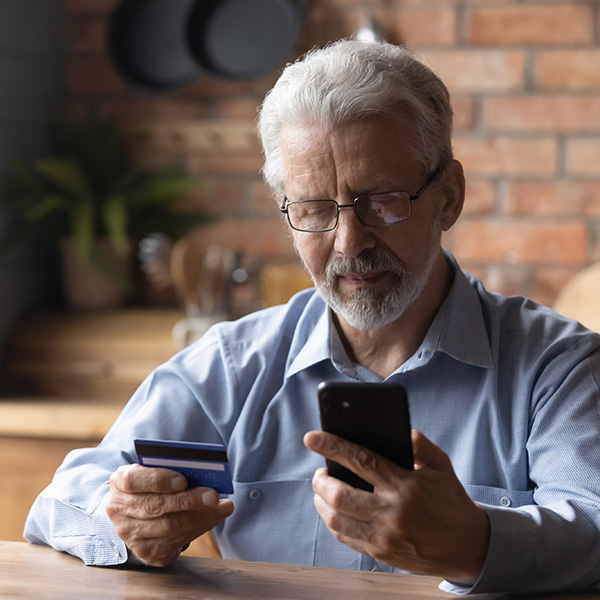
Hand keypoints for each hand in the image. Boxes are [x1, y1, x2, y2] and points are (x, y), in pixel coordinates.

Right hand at [106, 464, 233, 566]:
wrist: (136, 511)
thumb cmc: (151, 484)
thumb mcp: (153, 470)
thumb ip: (169, 469)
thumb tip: (199, 472)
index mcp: (120, 483)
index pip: (134, 480)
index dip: (159, 480)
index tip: (183, 480)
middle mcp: (120, 510)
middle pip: (156, 506)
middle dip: (189, 500)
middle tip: (214, 495)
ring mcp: (131, 535)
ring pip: (169, 527)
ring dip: (200, 516)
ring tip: (223, 507)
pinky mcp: (146, 552)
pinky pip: (176, 542)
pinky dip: (199, 528)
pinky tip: (214, 518)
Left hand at [303, 429, 488, 583]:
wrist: (468, 546)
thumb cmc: (451, 500)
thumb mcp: (441, 465)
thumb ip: (419, 444)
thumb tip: (396, 429)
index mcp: (406, 486)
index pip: (361, 461)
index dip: (332, 446)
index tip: (312, 437)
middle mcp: (392, 513)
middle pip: (339, 495)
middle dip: (320, 480)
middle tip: (320, 471)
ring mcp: (384, 537)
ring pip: (336, 519)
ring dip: (321, 501)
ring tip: (323, 490)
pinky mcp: (381, 554)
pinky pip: (345, 538)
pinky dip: (332, 521)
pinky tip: (333, 510)